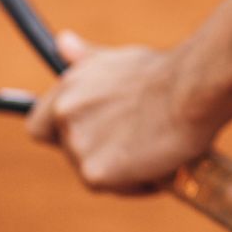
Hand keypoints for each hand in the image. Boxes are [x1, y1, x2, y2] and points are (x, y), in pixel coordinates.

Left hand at [27, 32, 216, 192]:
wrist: (192, 89)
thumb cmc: (165, 73)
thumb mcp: (118, 60)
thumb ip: (85, 60)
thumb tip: (63, 42)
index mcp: (67, 88)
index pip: (40, 125)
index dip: (63, 136)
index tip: (91, 136)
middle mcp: (64, 114)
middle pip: (73, 153)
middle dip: (101, 153)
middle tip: (137, 145)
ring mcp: (76, 144)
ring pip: (94, 173)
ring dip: (121, 170)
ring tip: (155, 153)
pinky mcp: (94, 172)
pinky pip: (114, 189)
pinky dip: (136, 184)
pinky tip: (159, 168)